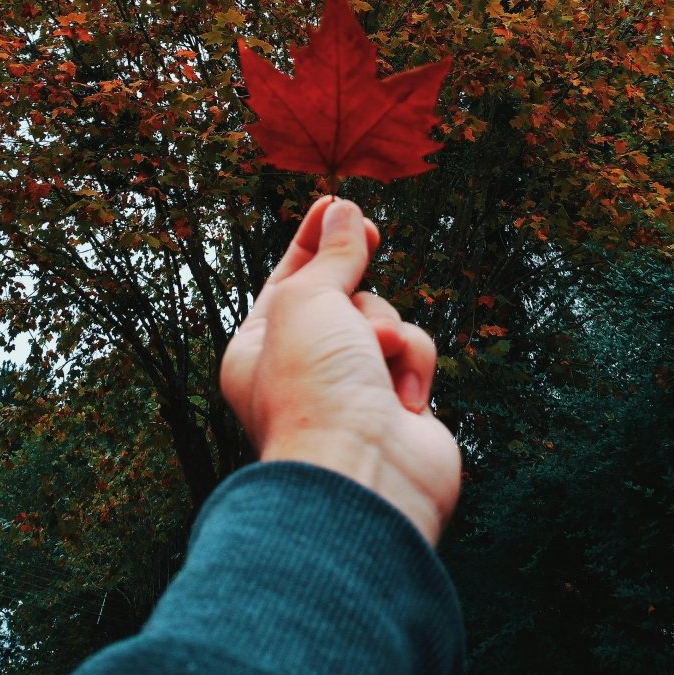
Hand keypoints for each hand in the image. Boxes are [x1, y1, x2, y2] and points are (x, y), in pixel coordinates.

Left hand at [220, 197, 461, 545]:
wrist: (363, 473)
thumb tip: (342, 210)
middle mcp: (303, 369)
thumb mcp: (309, 300)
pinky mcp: (399, 406)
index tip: (334, 201)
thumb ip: (331, 255)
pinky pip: (414, 353)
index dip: (311, 238)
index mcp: (259, 348)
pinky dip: (413, 363)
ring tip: (375, 357)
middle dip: (355, 281)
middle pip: (342, 295)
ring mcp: (353, 389)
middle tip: (369, 233)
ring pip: (385, 319)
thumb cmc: (314, 389)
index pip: (287, 278)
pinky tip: (403, 398)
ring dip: (386, 328)